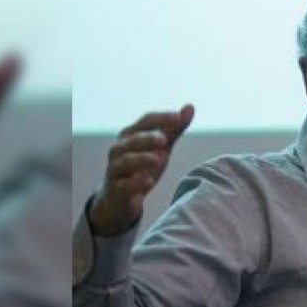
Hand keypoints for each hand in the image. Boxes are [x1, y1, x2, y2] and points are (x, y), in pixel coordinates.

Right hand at [88, 105, 194, 236]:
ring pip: (125, 161)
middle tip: (164, 139)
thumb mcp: (160, 148)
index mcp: (131, 136)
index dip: (161, 118)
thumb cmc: (141, 168)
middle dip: (147, 138)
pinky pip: (124, 186)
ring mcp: (115, 170)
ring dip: (141, 159)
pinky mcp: (116, 190)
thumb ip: (173, 129)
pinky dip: (136, 184)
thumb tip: (190, 107)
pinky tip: (149, 182)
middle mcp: (119, 150)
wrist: (120, 199)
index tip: (178, 117)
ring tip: (158, 159)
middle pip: (132, 140)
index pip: (145, 121)